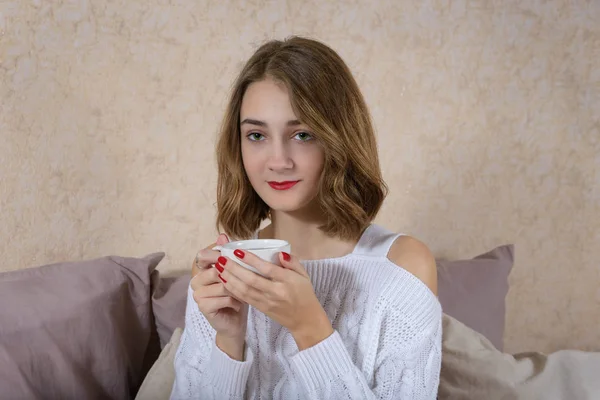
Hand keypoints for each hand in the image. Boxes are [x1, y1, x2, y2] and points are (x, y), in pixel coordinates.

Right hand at [191, 234, 248, 342]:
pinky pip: (223, 297)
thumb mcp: (236, 274)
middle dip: (233, 276)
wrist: (234, 323)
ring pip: (221, 284)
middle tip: (243, 284)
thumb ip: (228, 255)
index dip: (217, 255)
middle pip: (215, 269)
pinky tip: (236, 305)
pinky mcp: (203, 307)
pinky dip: (234, 301)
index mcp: (202, 270)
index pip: (203, 255)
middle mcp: (196, 280)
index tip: (231, 259)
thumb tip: (222, 236)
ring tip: (242, 296)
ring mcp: (197, 294)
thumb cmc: (236, 297)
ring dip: (236, 290)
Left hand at [216, 250, 332, 349]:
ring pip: (244, 290)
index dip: (251, 260)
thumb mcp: (304, 275)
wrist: (304, 319)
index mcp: (287, 281)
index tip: (238, 251)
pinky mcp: (260, 308)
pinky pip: (244, 298)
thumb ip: (292, 262)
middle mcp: (275, 292)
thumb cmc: (304, 293)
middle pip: (251, 280)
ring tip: (218, 267)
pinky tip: (224, 280)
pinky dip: (232, 289)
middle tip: (221, 258)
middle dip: (233, 269)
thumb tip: (279, 253)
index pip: (267, 269)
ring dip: (229, 278)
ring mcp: (266, 301)